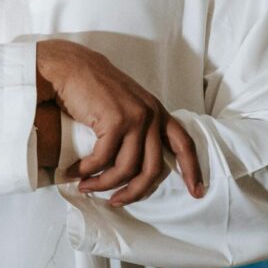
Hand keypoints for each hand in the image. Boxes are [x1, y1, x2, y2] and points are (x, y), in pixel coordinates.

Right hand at [35, 39, 204, 205]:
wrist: (70, 66)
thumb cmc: (92, 86)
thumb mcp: (125, 103)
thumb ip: (137, 124)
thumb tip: (133, 160)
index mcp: (157, 111)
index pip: (184, 143)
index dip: (192, 170)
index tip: (197, 192)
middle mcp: (151, 115)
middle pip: (152, 169)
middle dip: (134, 192)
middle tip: (117, 201)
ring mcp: (134, 118)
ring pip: (126, 169)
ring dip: (104, 184)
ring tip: (86, 186)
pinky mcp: (114, 121)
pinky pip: (102, 159)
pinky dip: (86, 170)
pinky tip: (74, 172)